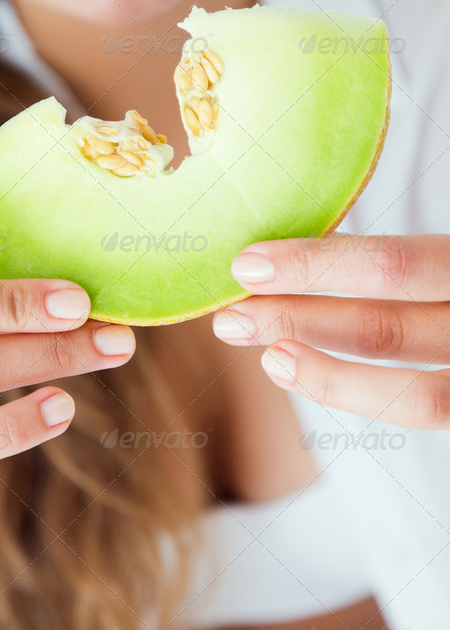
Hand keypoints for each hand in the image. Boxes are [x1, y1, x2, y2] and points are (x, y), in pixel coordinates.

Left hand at [212, 234, 449, 429]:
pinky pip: (427, 409)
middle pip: (388, 330)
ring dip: (324, 376)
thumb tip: (306, 248)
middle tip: (230, 315)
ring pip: (412, 395)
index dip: (316, 266)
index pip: (396, 265)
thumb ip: (406, 253)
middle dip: (297, 320)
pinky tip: (315, 373)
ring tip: (267, 355)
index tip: (248, 264)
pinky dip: (363, 396)